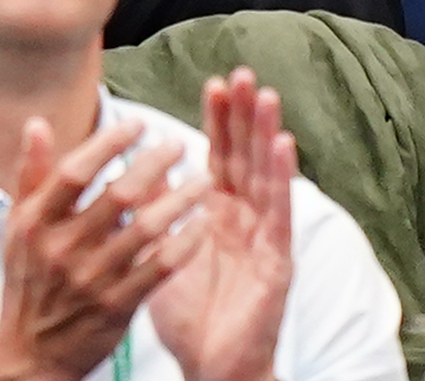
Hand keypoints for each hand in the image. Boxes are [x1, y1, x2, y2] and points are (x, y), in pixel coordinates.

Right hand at [0, 117, 210, 380]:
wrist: (30, 353)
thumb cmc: (29, 278)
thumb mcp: (18, 227)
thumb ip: (31, 175)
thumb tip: (38, 123)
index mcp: (34, 224)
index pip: (74, 172)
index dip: (110, 142)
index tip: (139, 123)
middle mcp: (61, 250)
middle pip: (118, 194)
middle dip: (156, 163)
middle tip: (179, 144)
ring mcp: (91, 279)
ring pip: (147, 228)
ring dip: (181, 198)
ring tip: (204, 178)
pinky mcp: (117, 305)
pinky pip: (161, 266)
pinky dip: (185, 241)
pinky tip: (202, 221)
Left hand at [144, 72, 296, 380]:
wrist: (212, 364)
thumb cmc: (191, 316)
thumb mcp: (163, 254)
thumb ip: (156, 212)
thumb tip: (140, 166)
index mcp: (219, 214)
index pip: (220, 157)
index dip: (219, 122)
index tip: (213, 83)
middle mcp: (246, 218)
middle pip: (246, 157)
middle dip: (245, 115)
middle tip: (243, 73)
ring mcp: (265, 235)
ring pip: (266, 176)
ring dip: (267, 134)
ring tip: (265, 96)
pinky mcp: (277, 258)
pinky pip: (279, 213)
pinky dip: (282, 179)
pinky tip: (283, 148)